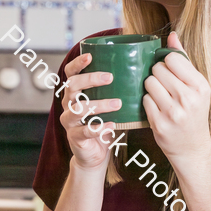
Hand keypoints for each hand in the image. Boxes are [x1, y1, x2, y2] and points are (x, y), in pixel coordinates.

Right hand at [60, 52, 120, 169]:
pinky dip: (99, 127)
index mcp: (75, 93)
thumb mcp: (107, 105)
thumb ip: (115, 92)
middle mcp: (68, 104)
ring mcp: (69, 121)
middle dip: (89, 79)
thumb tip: (142, 73)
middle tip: (110, 77)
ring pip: (78, 109)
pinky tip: (112, 125)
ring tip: (117, 103)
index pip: (70, 74)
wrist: (94, 155)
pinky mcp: (75, 137)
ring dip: (99, 104)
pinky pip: (84, 131)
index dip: (77, 63)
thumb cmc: (103, 124)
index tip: (90, 56)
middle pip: (71, 86)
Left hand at [143, 32, 210, 171]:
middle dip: (157, 75)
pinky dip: (147, 102)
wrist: (192, 147)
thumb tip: (172, 35)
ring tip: (161, 96)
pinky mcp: (159, 123)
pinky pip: (144, 100)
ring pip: (148, 83)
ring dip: (150, 87)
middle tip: (165, 86)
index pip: (172, 60)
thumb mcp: (196, 86)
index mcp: (201, 86)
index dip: (167, 63)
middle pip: (158, 70)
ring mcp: (173, 112)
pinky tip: (157, 108)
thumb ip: (183, 60)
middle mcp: (189, 99)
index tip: (170, 72)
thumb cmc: (193, 111)